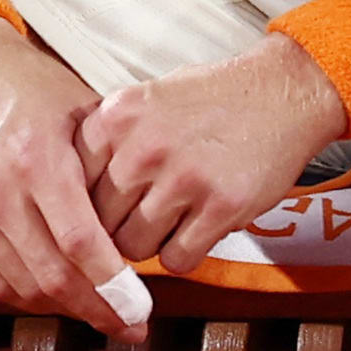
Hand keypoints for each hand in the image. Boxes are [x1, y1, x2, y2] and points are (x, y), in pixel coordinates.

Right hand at [0, 14, 129, 327]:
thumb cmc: (28, 88)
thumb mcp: (80, 112)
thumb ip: (110, 168)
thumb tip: (154, 222)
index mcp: (38, 158)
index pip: (81, 243)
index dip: (113, 286)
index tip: (142, 310)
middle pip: (52, 276)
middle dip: (98, 310)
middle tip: (130, 325)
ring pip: (22, 288)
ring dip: (65, 308)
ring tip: (99, 311)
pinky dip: (26, 296)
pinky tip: (56, 295)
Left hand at [78, 35, 349, 274]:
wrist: (283, 91)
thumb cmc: (211, 100)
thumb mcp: (146, 101)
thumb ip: (107, 143)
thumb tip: (67, 199)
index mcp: (116, 117)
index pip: (70, 186)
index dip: (83, 206)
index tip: (101, 210)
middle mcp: (143, 147)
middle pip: (98, 223)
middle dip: (115, 230)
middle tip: (141, 221)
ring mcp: (184, 177)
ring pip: (134, 248)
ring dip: (150, 245)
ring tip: (172, 222)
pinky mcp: (222, 205)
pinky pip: (178, 259)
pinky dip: (184, 255)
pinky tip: (197, 230)